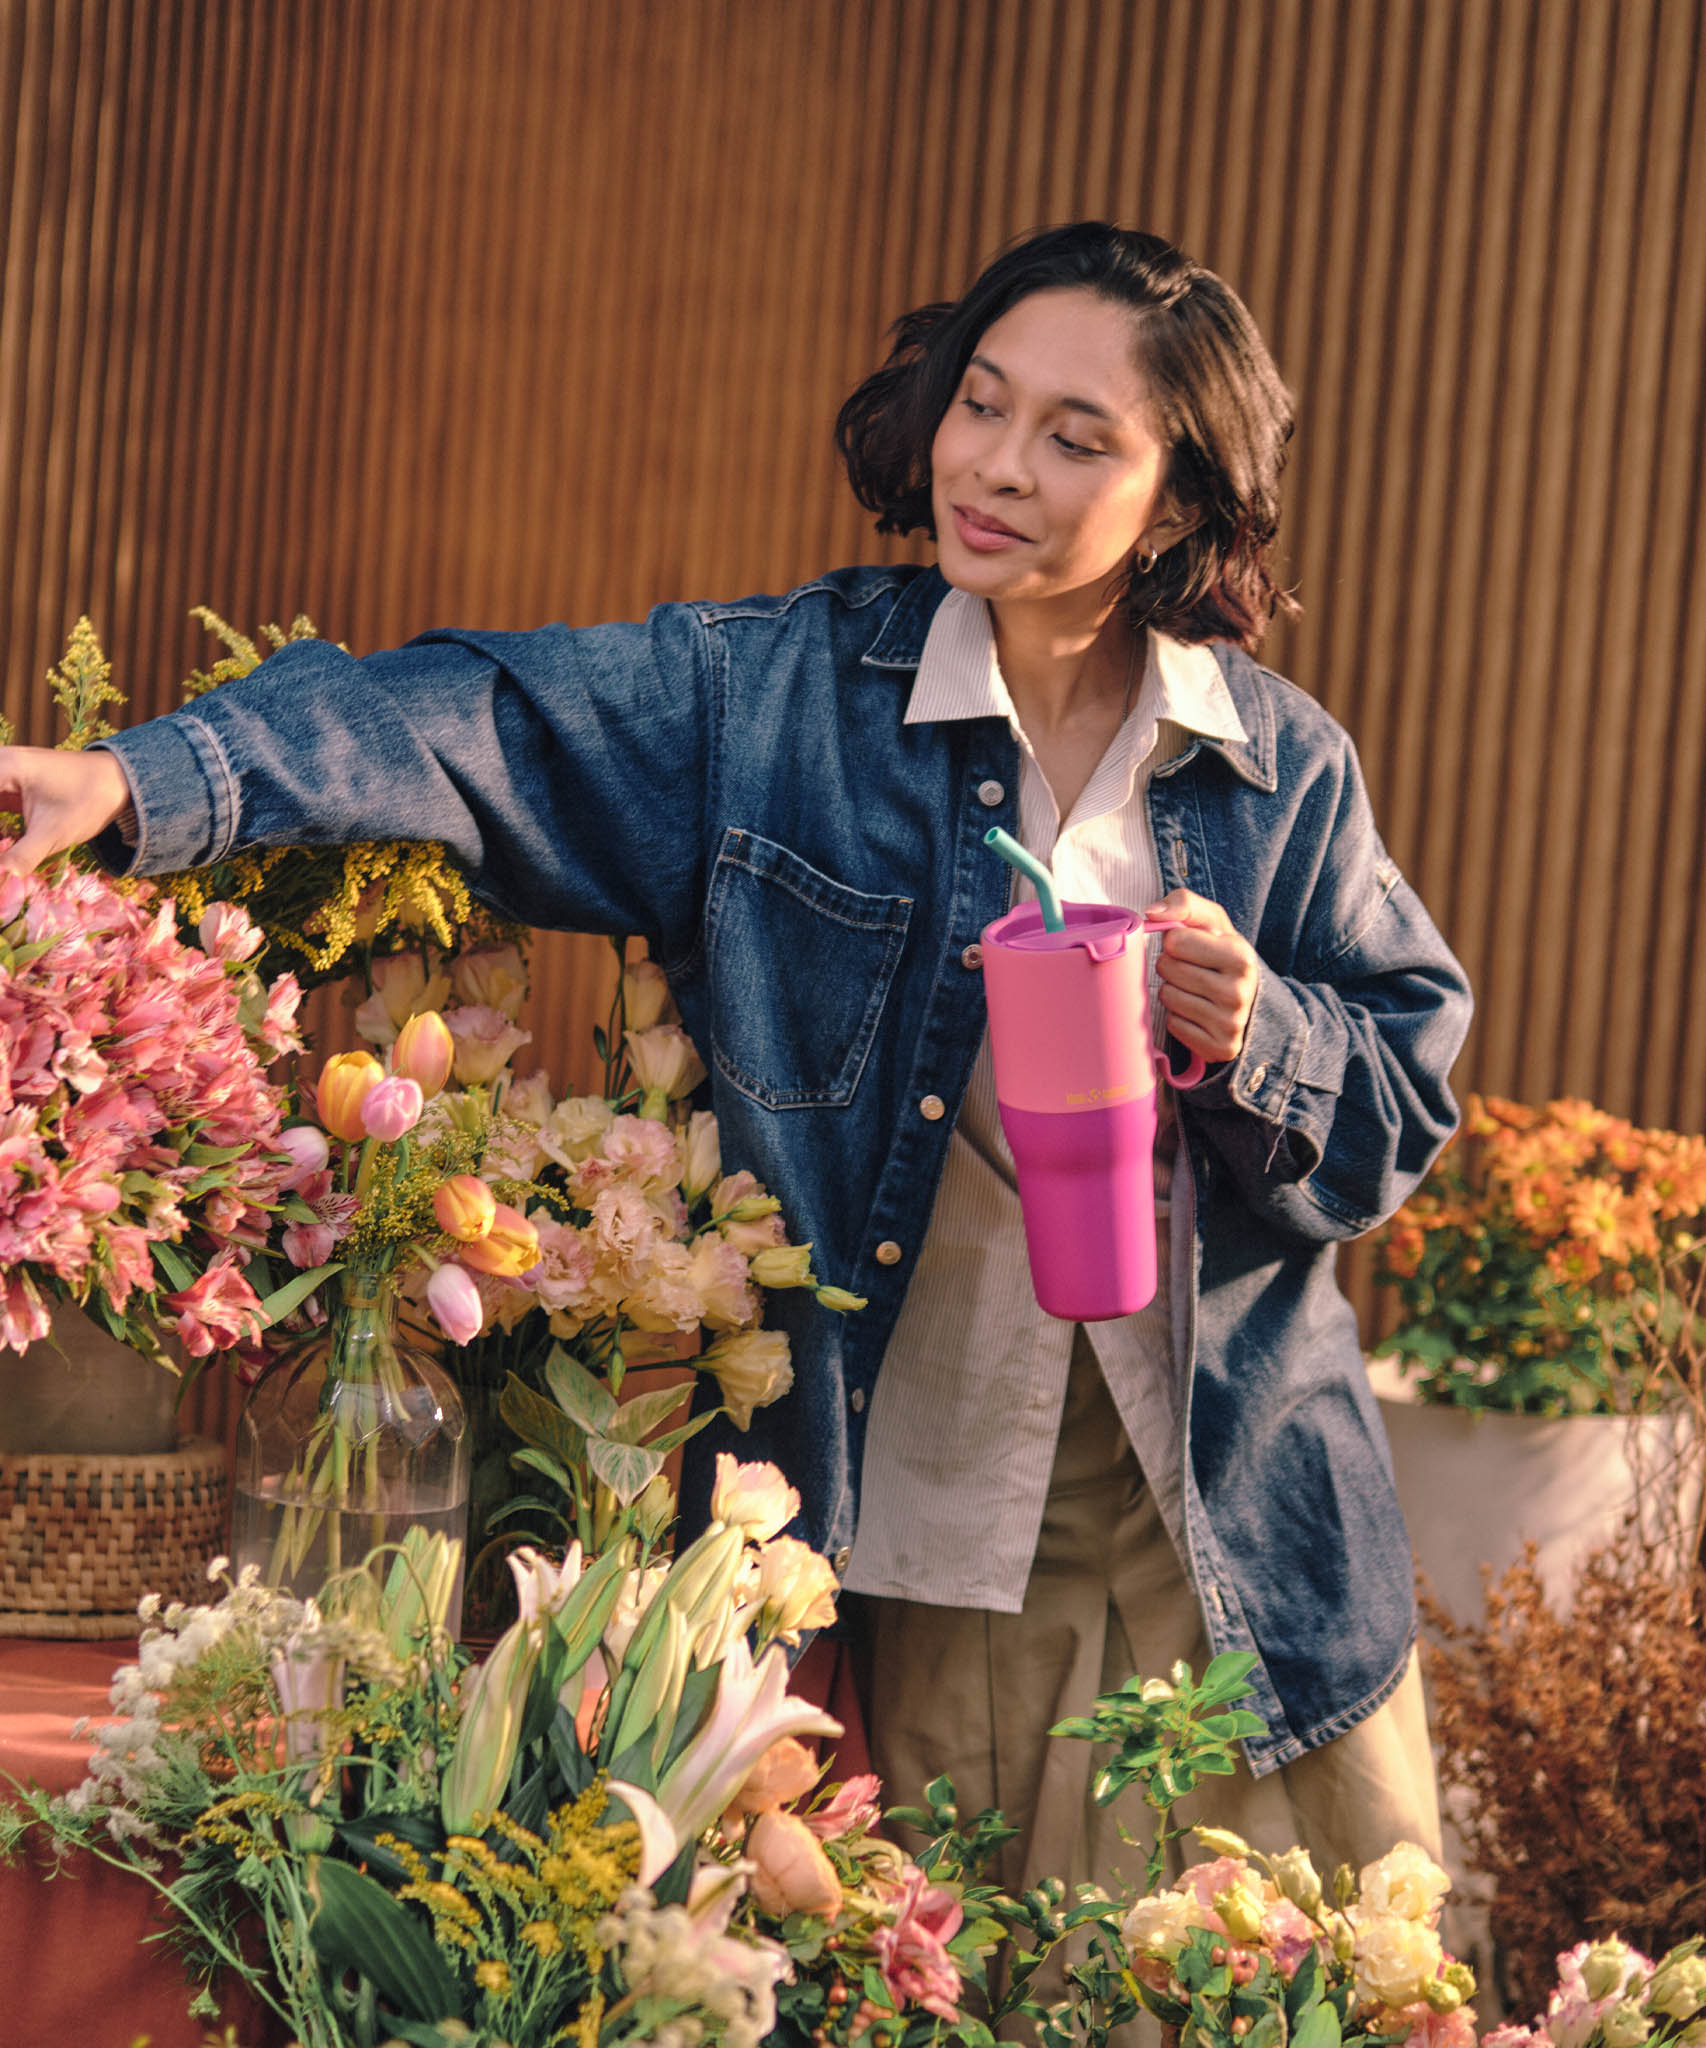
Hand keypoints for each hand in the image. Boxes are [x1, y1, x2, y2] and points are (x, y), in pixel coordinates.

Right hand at [0, 745, 131, 877]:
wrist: (119, 782)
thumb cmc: (89, 801)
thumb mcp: (55, 832)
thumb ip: (23, 855)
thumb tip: (2, 878)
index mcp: (4, 767)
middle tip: (2, 848)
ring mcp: (3, 771)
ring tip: (5, 846)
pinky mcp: (9, 784)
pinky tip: (4, 843)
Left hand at [1146, 888, 1259, 1063]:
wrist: (1252, 999)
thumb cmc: (1221, 953)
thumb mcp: (1212, 922)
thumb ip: (1183, 903)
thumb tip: (1150, 913)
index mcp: (1240, 955)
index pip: (1174, 940)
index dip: (1175, 941)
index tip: (1190, 947)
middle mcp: (1239, 991)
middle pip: (1168, 968)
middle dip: (1171, 965)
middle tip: (1190, 969)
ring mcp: (1231, 1023)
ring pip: (1168, 997)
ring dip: (1173, 991)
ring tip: (1194, 989)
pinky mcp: (1220, 1048)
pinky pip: (1174, 1025)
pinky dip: (1178, 1017)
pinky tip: (1197, 1011)